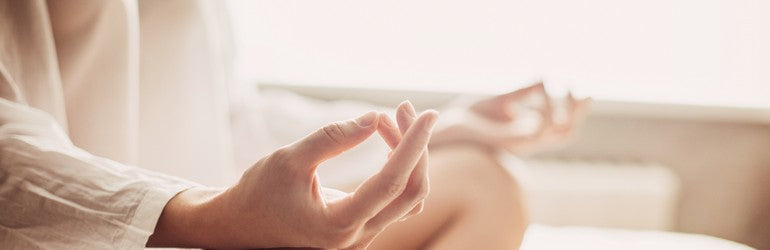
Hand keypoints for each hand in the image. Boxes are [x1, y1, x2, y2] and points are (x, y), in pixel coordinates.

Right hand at [148, 106, 437, 248]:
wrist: (241, 226)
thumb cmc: (259, 193)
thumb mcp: (288, 160)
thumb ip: (331, 139)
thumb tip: (374, 118)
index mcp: (339, 224)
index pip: (393, 182)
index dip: (414, 145)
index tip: (426, 114)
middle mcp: (358, 237)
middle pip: (411, 191)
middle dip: (414, 146)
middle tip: (404, 107)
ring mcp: (363, 236)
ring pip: (408, 197)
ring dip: (406, 156)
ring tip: (386, 120)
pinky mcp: (362, 227)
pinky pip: (395, 200)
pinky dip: (397, 168)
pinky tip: (386, 141)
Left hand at [431, 82, 589, 154]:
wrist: (446, 129)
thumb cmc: (471, 117)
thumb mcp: (503, 100)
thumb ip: (524, 92)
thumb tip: (546, 78)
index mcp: (527, 133)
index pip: (561, 127)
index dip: (576, 110)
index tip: (580, 89)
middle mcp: (528, 140)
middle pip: (567, 132)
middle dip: (577, 110)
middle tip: (579, 88)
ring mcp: (521, 142)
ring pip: (560, 131)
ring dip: (566, 107)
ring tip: (561, 86)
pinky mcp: (510, 141)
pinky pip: (541, 127)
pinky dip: (547, 107)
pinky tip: (540, 90)